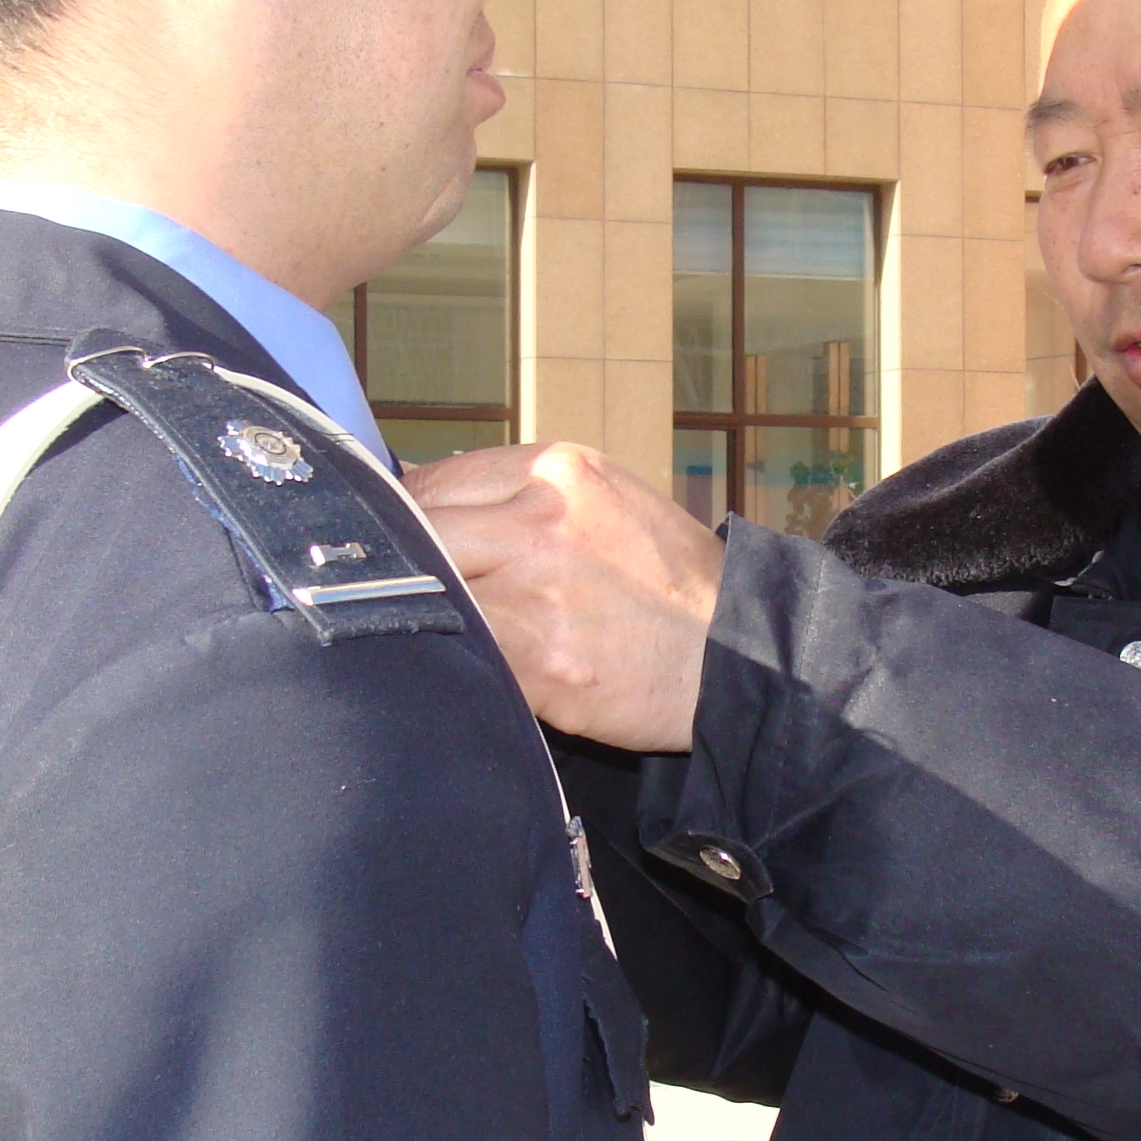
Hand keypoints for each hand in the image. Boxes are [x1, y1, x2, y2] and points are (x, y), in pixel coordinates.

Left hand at [406, 443, 723, 751]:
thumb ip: (522, 497)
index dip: (406, 519)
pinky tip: (473, 670)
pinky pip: (460, 654)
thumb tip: (430, 504)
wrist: (740, 657)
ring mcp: (534, 590)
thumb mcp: (605, 503)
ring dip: (427, 618)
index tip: (400, 547)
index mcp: (557, 471)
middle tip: (407, 595)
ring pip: (429, 595)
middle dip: (405, 568)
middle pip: (417, 534)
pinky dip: (453, 664)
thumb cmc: (672, 584)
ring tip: (442, 634)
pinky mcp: (535, 660)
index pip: (434, 482)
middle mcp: (539, 519)